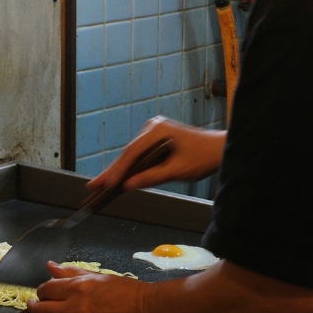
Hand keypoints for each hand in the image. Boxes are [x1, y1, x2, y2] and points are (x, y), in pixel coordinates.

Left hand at [26, 262, 149, 312]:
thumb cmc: (128, 292)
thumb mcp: (98, 277)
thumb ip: (71, 273)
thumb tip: (51, 267)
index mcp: (78, 289)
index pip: (45, 291)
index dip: (42, 291)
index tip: (43, 292)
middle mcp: (76, 310)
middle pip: (41, 312)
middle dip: (36, 308)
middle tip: (36, 305)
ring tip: (75, 311)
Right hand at [86, 116, 226, 192]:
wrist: (219, 148)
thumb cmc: (203, 158)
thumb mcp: (177, 171)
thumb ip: (151, 177)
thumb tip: (129, 185)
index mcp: (158, 130)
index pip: (132, 153)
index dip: (118, 171)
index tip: (107, 184)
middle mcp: (153, 126)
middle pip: (128, 152)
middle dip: (112, 171)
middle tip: (93, 186)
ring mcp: (154, 129)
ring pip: (132, 153)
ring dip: (120, 169)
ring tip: (101, 184)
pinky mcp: (156, 136)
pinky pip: (139, 153)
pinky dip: (131, 166)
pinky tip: (118, 177)